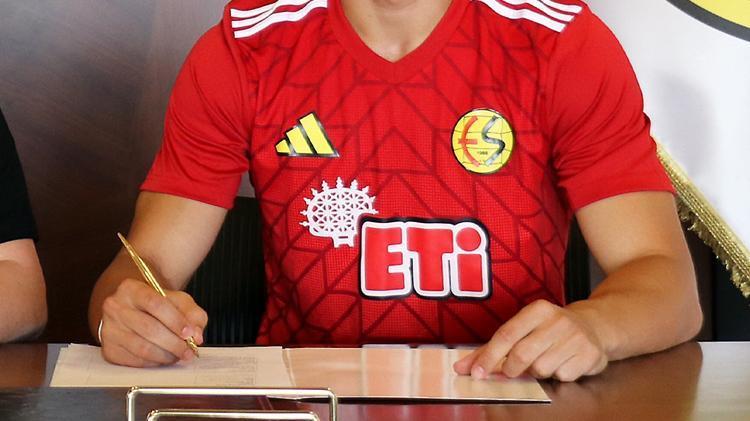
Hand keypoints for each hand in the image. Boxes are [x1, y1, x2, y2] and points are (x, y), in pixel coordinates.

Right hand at [100, 278, 207, 366]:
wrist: (135, 312)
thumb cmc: (158, 305)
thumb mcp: (178, 301)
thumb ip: (192, 314)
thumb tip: (196, 335)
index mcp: (131, 289)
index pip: (155, 304)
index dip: (175, 320)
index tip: (189, 333)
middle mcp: (115, 307)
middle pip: (149, 328)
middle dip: (174, 343)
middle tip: (189, 351)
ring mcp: (109, 329)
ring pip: (142, 348)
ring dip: (166, 355)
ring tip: (180, 355)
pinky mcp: (109, 349)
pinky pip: (135, 361)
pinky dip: (154, 362)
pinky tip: (164, 358)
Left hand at [453, 300, 607, 381]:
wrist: (594, 326)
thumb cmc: (548, 330)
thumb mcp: (523, 329)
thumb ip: (491, 348)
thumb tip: (461, 367)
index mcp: (537, 310)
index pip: (506, 335)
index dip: (488, 357)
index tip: (477, 373)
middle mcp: (557, 320)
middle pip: (521, 355)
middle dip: (511, 369)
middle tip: (513, 370)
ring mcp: (576, 337)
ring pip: (541, 369)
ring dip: (537, 372)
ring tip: (545, 359)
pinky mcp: (589, 354)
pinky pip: (562, 376)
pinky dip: (558, 375)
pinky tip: (563, 363)